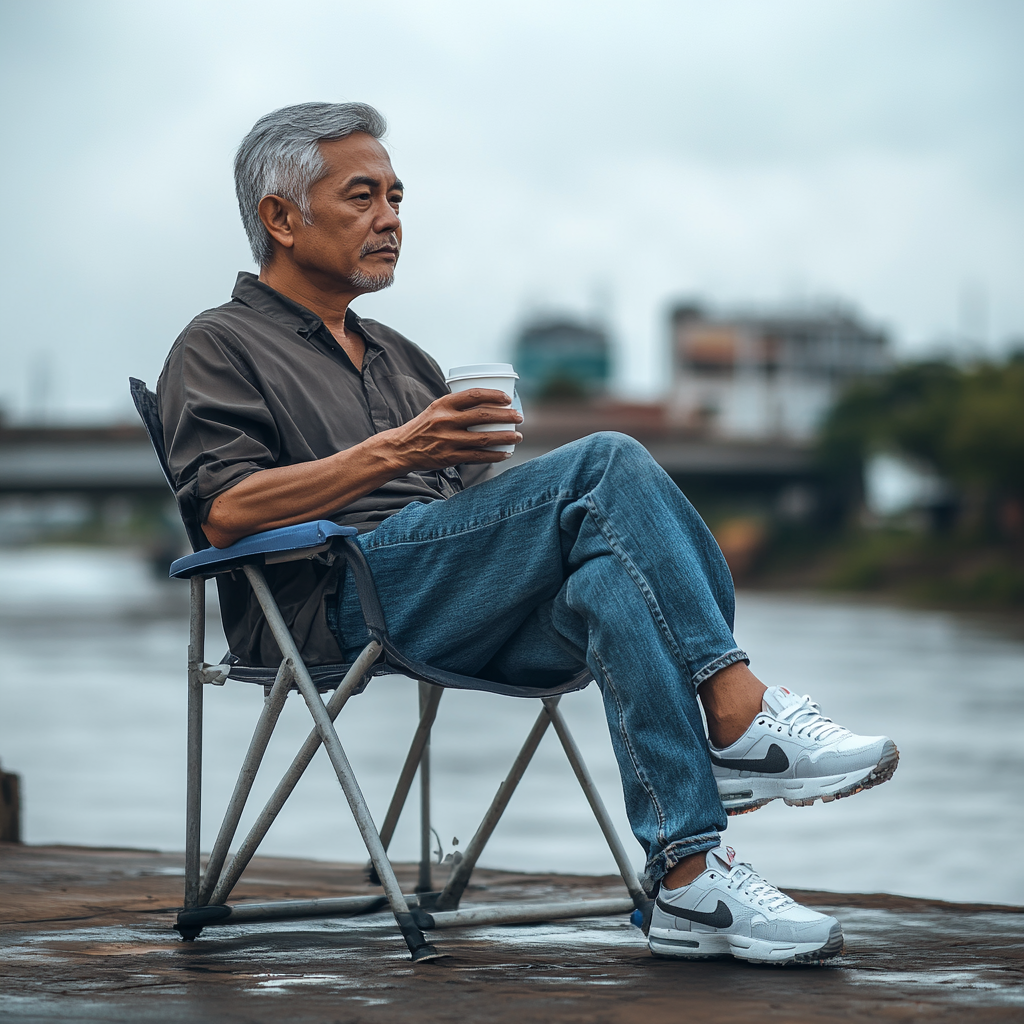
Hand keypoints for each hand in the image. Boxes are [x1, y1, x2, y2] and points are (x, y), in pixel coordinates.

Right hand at [385, 389, 523, 469]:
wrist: (402, 448)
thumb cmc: (424, 427)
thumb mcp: (436, 409)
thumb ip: (457, 406)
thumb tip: (488, 403)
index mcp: (443, 404)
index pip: (473, 395)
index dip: (494, 395)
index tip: (507, 399)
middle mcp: (445, 421)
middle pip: (483, 416)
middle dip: (505, 416)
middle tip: (519, 417)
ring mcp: (448, 440)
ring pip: (484, 438)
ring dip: (505, 437)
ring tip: (518, 436)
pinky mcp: (449, 457)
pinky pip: (478, 456)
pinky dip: (495, 455)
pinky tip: (506, 453)